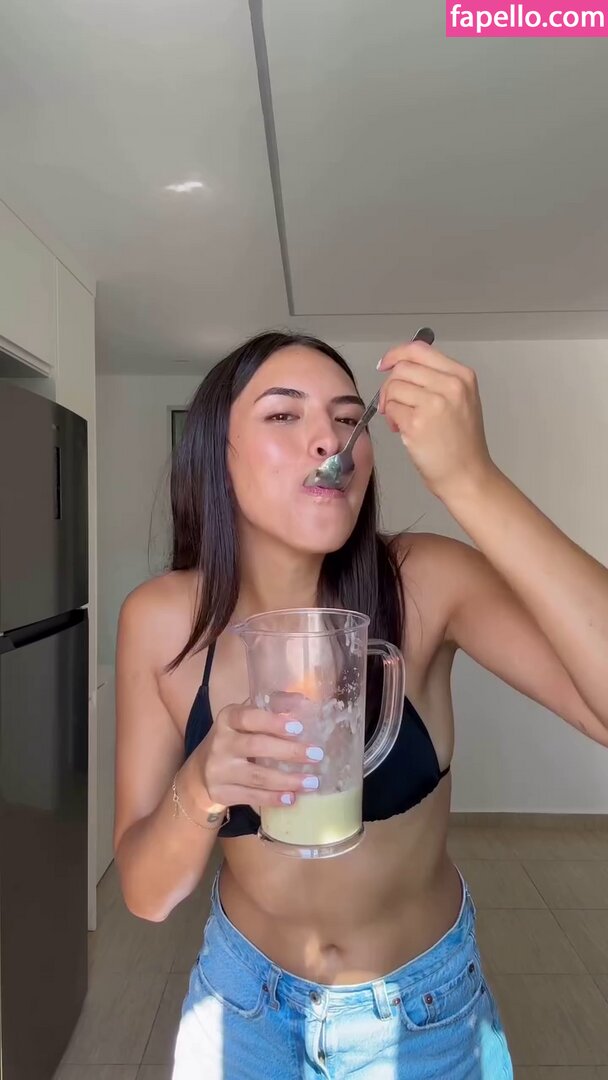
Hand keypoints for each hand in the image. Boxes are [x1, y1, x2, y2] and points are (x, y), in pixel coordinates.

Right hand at [196, 703, 321, 810]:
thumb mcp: (247, 719)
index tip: (298, 727)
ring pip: (257, 776)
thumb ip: (274, 707)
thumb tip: (303, 701)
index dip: (273, 722)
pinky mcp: (220, 793)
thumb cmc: (235, 738)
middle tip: (317, 755)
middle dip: (289, 752)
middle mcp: (220, 743)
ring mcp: (218, 770)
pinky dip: (273, 798)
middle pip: (256, 746)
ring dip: (287, 780)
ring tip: (312, 782)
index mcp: (228, 718)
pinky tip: (292, 798)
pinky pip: (251, 797)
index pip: (249, 717)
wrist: (201, 770)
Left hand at [377, 340, 493, 498]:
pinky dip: (391, 419)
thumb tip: (399, 367)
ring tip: (401, 421)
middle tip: (394, 404)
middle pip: (402, 368)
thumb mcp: (460, 400)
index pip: (419, 350)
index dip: (396, 354)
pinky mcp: (417, 423)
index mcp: (462, 375)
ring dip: (390, 404)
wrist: (467, 475)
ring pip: (393, 388)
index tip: (385, 364)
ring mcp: (434, 403)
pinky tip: (402, 430)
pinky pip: (391, 409)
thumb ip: (435, 379)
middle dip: (390, 385)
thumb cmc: (461, 443)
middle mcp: (450, 385)